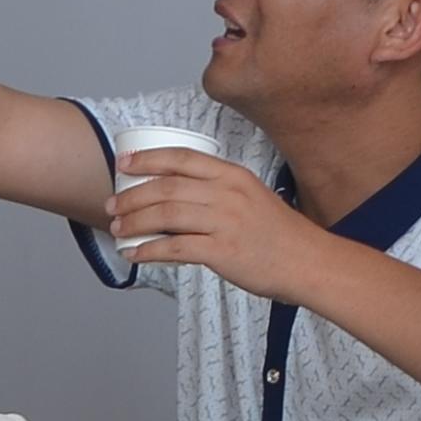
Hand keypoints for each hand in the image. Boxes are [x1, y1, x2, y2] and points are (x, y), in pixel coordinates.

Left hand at [107, 149, 336, 298]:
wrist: (308, 262)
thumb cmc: (280, 234)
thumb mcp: (252, 196)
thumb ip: (218, 192)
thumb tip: (176, 196)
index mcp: (233, 176)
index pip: (182, 158)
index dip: (148, 159)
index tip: (124, 163)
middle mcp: (227, 194)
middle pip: (166, 187)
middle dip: (132, 195)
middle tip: (112, 204)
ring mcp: (224, 222)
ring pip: (165, 215)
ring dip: (134, 222)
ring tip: (118, 229)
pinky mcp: (222, 252)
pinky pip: (174, 248)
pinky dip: (148, 250)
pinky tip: (134, 253)